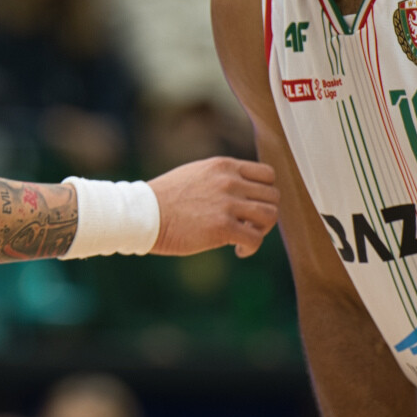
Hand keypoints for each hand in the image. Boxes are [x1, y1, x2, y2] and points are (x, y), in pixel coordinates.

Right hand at [148, 155, 279, 256]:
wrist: (143, 214)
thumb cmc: (165, 198)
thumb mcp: (197, 174)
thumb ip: (221, 178)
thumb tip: (242, 193)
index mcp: (224, 166)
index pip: (267, 174)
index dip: (265, 193)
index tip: (252, 206)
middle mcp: (230, 181)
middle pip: (273, 195)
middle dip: (265, 213)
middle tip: (249, 225)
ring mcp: (227, 203)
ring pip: (270, 215)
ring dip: (262, 230)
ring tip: (245, 237)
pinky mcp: (223, 227)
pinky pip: (255, 238)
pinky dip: (251, 247)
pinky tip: (238, 250)